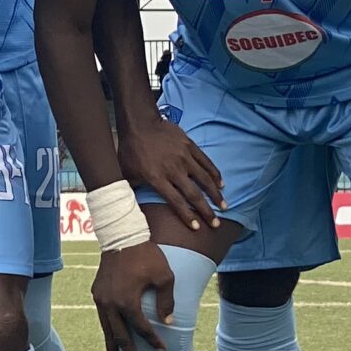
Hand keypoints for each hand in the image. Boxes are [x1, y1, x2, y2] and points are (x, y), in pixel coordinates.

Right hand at [90, 239, 173, 350]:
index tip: (162, 349)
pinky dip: (106, 328)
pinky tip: (110, 335)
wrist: (121, 237)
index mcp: (128, 302)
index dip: (152, 340)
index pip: (141, 328)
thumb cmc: (147, 256)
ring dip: (112, 345)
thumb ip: (167, 301)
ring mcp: (101, 298)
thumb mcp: (165, 277)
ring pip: (106, 328)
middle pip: (120, 335)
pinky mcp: (97, 292)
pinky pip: (102, 316)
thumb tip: (167, 322)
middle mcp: (111, 304)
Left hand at [117, 116, 222, 232]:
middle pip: (194, 194)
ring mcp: (183, 157)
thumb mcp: (126, 172)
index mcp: (157, 178)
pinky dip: (214, 174)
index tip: (197, 227)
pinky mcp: (190, 146)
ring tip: (224, 206)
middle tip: (215, 223)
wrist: (139, 123)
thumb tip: (129, 205)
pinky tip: (221, 184)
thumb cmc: (130, 149)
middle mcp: (173, 169)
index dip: (187, 216)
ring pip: (204, 179)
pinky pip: (206, 162)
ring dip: (215, 194)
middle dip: (206, 211)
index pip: (176, 201)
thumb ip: (132, 189)